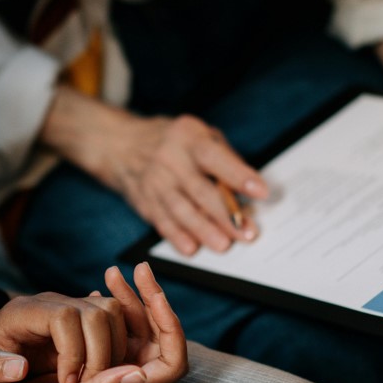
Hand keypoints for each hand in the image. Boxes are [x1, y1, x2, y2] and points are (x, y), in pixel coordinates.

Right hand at [0, 262, 187, 382]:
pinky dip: (105, 311)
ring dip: (127, 304)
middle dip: (149, 304)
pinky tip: (96, 290)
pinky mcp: (84, 367)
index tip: (154, 293)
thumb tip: (140, 373)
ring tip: (112, 273)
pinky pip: (107, 335)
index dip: (170, 326)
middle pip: (155, 342)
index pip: (171, 363)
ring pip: (131, 334)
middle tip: (137, 270)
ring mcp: (103, 377)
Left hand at [0, 289, 129, 382]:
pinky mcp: (81, 320)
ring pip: (111, 312)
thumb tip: (18, 367)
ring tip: (94, 382)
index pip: (64, 316)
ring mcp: (68, 308)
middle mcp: (49, 303)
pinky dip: (117, 346)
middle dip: (101, 353)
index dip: (74, 351)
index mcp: (22, 313)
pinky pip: (113, 321)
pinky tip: (101, 374)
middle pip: (96, 311)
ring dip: (114, 350)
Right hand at [40, 84, 268, 256]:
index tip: (261, 192)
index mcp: (188, 137)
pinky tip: (191, 248)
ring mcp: (154, 181)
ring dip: (203, 230)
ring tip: (223, 245)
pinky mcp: (144, 201)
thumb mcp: (199, 134)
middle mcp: (169, 158)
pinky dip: (176, 236)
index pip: (214, 157)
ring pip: (180, 210)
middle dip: (225, 214)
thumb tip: (248, 190)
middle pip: (199, 189)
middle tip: (246, 232)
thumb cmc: (174, 141)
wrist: (121, 145)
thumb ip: (224, 158)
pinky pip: (161, 221)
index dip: (238, 175)